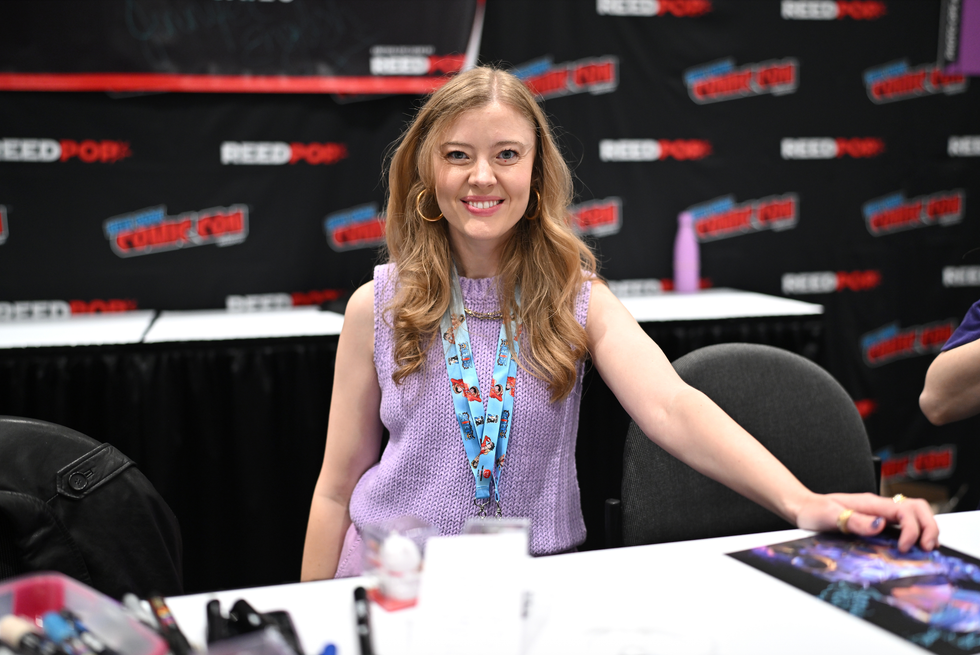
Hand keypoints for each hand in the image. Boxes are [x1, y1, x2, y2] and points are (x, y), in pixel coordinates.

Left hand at [794, 492, 938, 551]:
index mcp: (871, 503)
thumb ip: (854, 520)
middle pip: (918, 508)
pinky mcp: (877, 521)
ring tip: (926, 549)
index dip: (912, 530)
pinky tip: (913, 547)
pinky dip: (915, 533)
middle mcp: (879, 506)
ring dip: (925, 530)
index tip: (905, 548)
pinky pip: (904, 523)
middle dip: (929, 528)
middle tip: (927, 549)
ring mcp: (879, 513)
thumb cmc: (814, 511)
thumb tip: (880, 525)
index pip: (905, 510)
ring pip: (915, 514)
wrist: (803, 508)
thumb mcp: (830, 516)